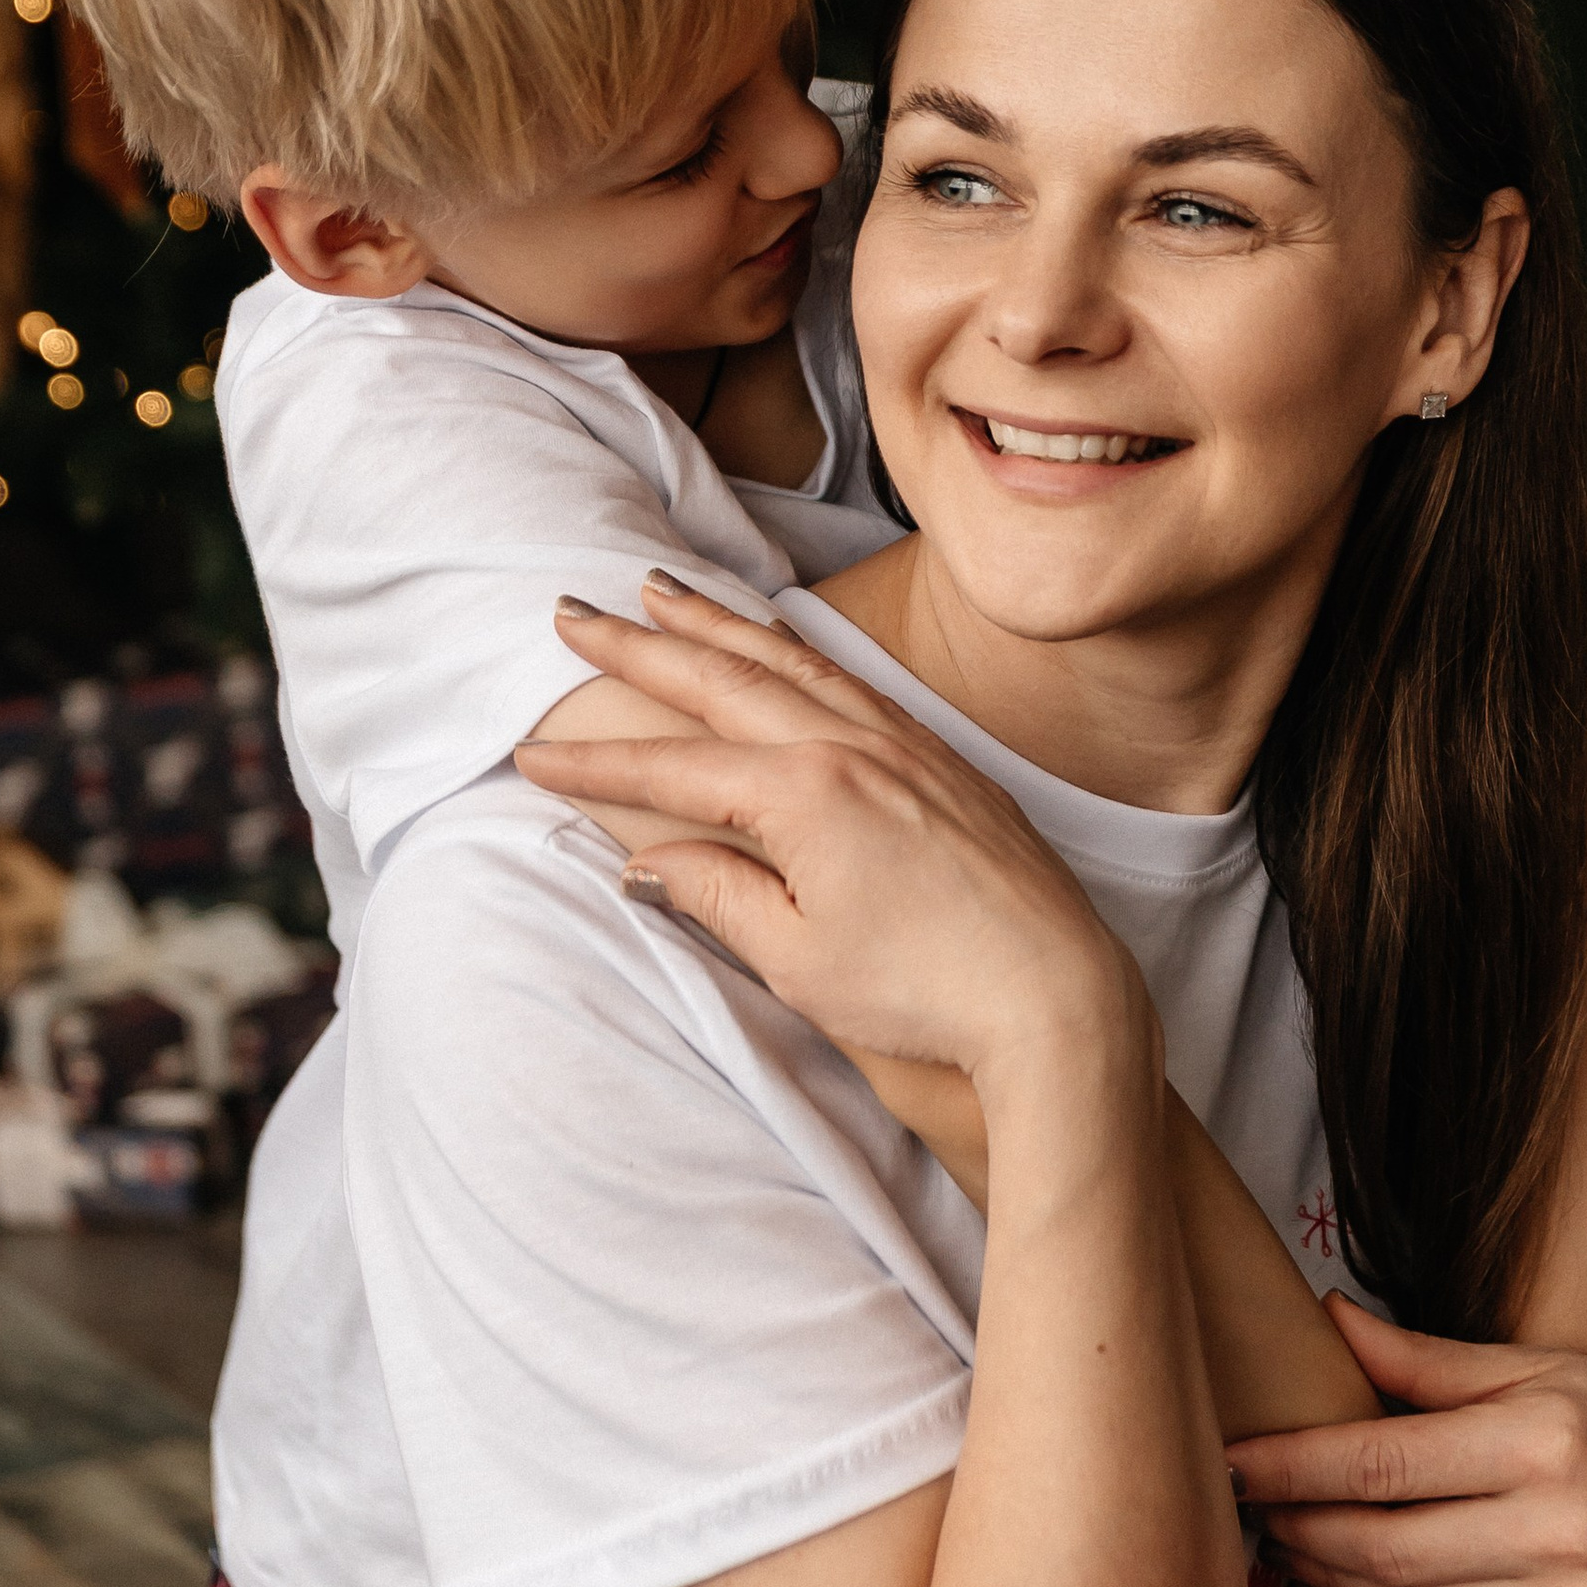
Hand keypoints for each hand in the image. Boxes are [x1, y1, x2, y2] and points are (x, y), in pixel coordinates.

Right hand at [514, 578, 1147, 1103]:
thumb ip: (717, 895)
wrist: (1055, 995)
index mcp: (805, 795)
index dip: (596, 764)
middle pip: (721, 680)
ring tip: (660, 591)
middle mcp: (852, 748)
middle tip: (571, 612)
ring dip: (716, 623)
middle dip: (639, 644)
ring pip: (789, 660)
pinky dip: (794, 648)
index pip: (673, 770)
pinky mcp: (942, 760)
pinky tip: (775, 639)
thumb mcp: (799, 960)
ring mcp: (904, 744)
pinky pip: (849, 678)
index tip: (531, 754)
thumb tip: (650, 860)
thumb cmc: (928, 993)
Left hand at [1227, 1300, 1586, 1586]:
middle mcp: (1560, 1528)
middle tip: (1241, 1508)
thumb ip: (1426, 1360)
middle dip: (1295, 1527)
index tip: (1227, 1460)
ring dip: (1325, 1578)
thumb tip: (1328, 1318)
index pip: (1381, 1459)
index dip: (1289, 1465)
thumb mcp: (1535, 1367)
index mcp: (1544, 1441)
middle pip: (1381, 1542)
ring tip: (1279, 1543)